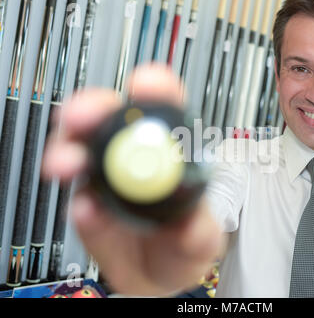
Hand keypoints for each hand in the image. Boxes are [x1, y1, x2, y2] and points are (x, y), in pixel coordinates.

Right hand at [42, 63, 224, 296]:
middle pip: (110, 116)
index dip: (155, 89)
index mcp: (170, 149)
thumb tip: (189, 223)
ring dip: (68, 150)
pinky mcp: (87, 203)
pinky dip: (79, 202)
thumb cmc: (186, 240)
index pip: (164, 106)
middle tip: (82, 118)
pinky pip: (77, 198)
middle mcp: (133, 154)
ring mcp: (106, 177)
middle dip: (93, 108)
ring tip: (67, 164)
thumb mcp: (202, 235)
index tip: (145, 84)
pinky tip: (87, 211)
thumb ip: (199, 228)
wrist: (161, 273)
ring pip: (80, 149)